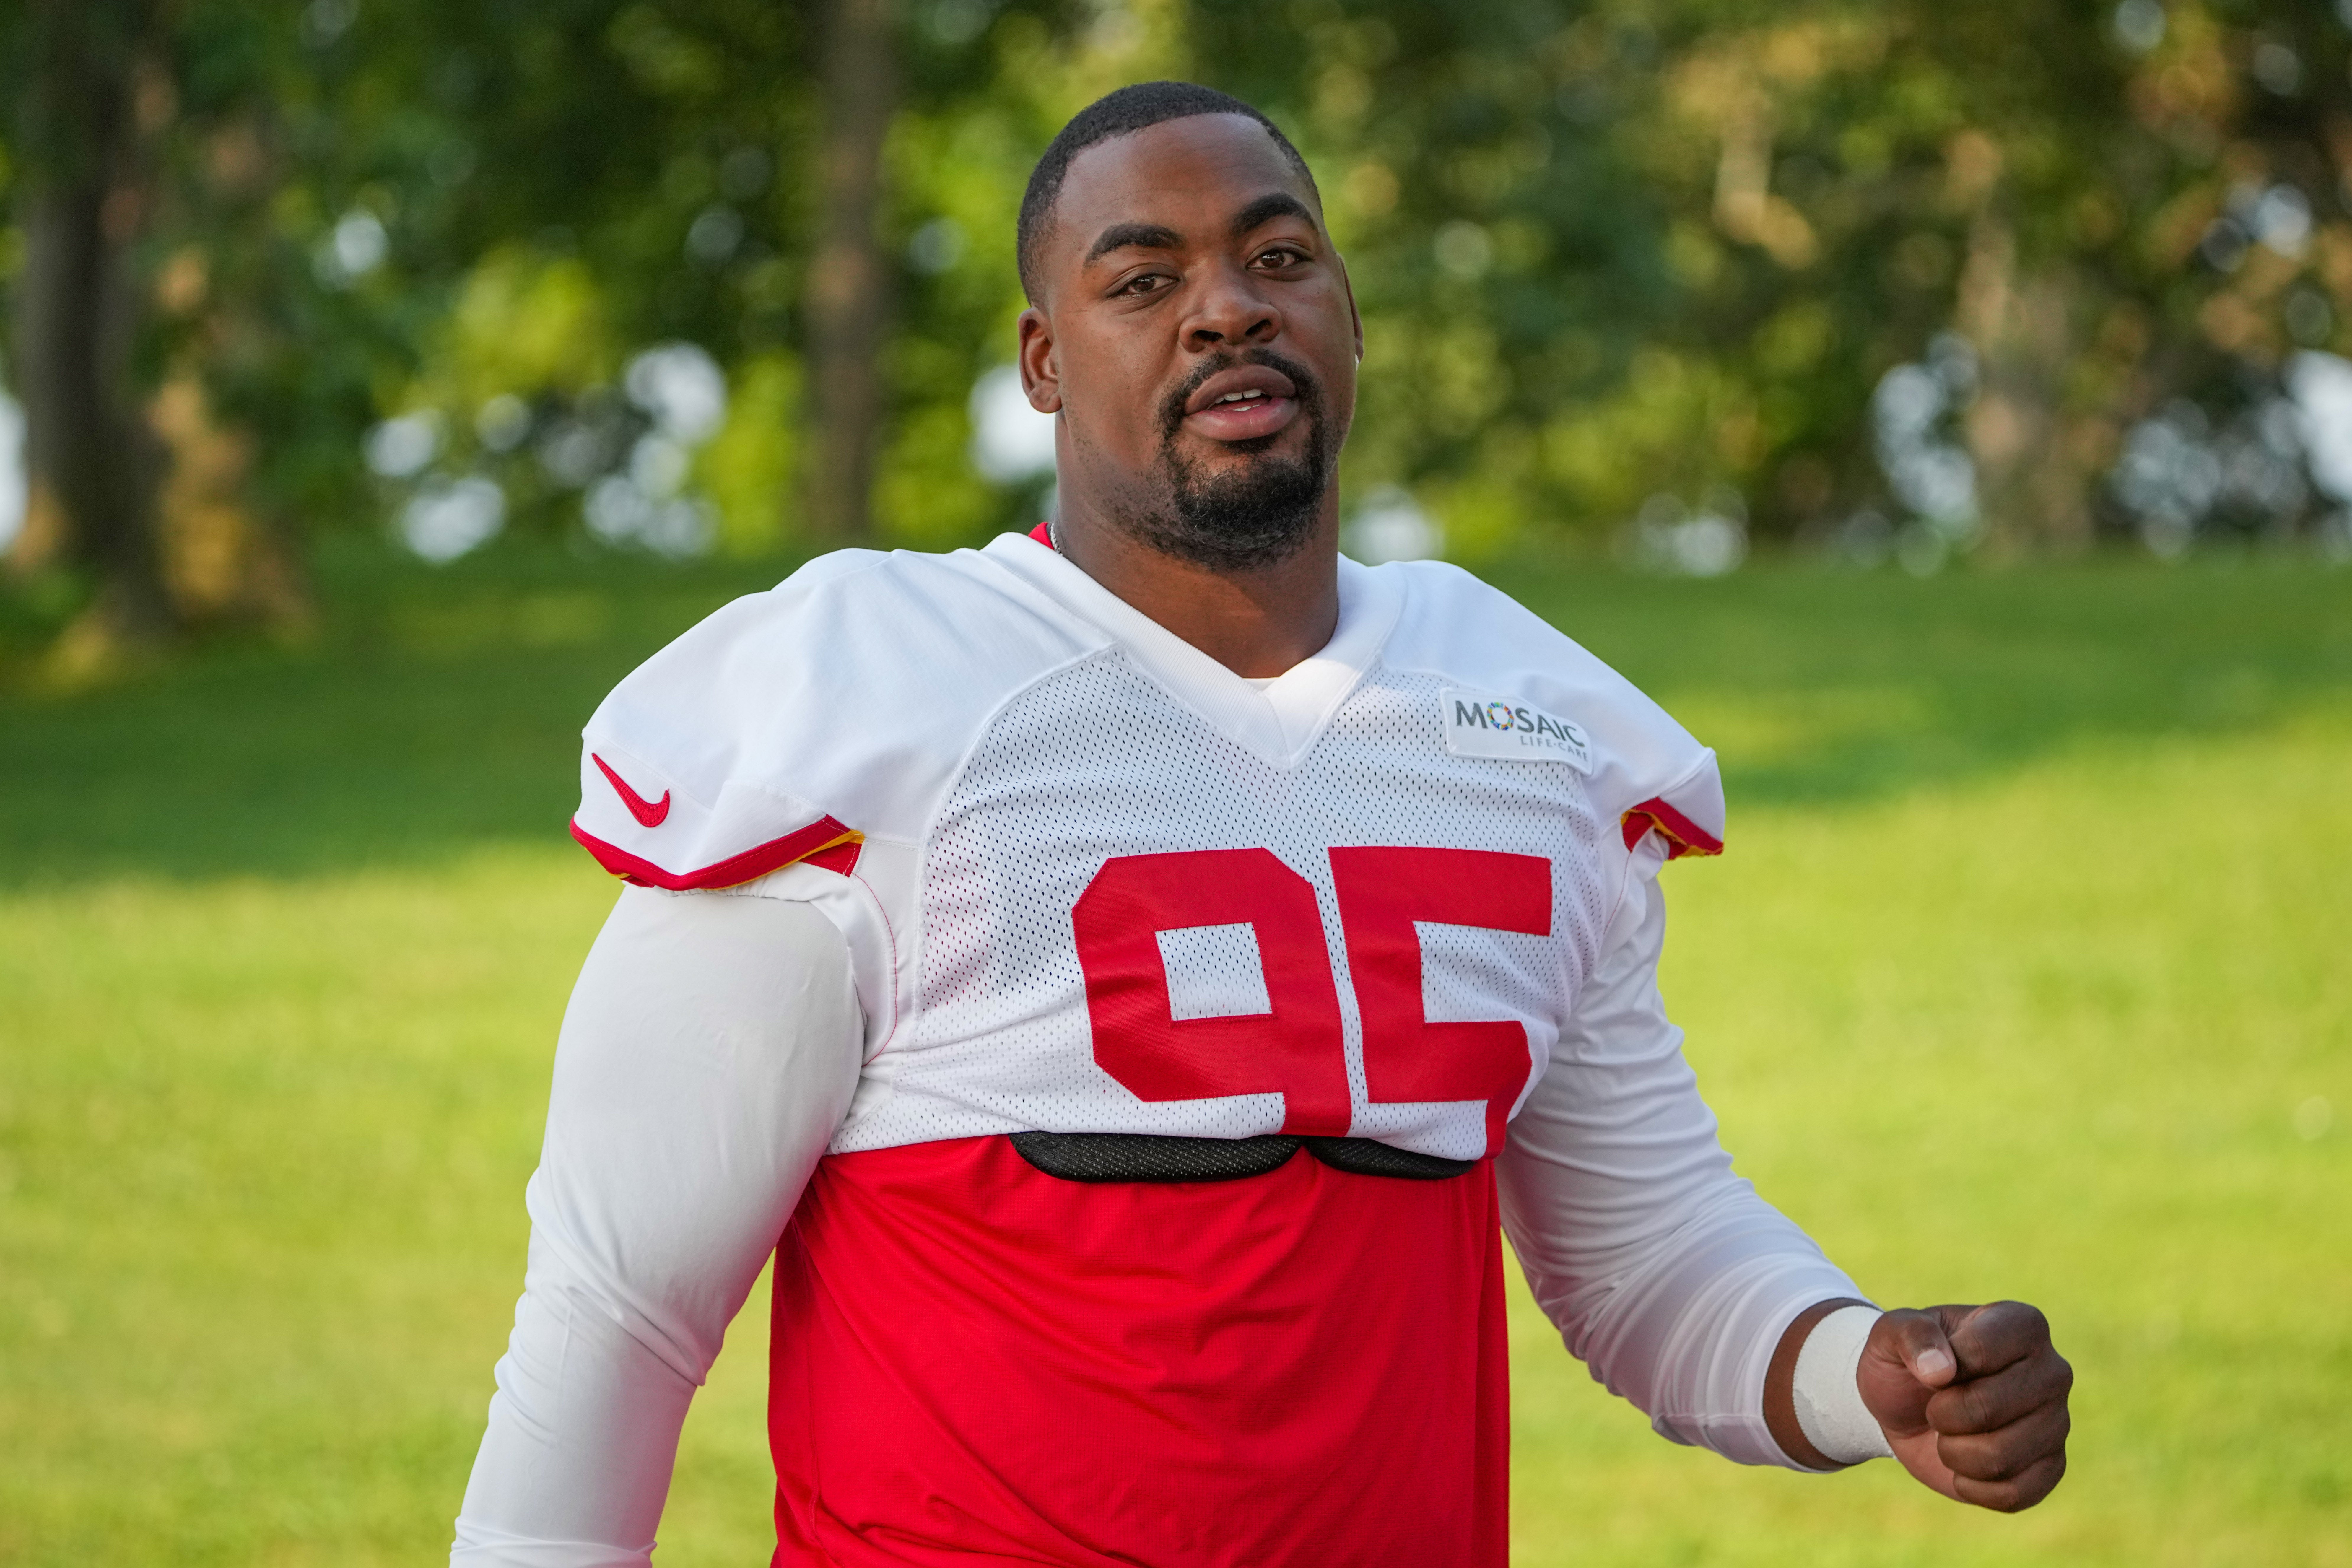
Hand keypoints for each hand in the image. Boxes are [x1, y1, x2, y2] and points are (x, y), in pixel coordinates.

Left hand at [1860, 1301, 2071, 1511]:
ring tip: (1950, 1434)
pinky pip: (2013, 1493)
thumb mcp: (1889, 1334)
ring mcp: (2058, 1422)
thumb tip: (1940, 1370)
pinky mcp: (2052, 1468)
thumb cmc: (1907, 1363)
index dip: (1939, 1369)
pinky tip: (1965, 1465)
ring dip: (1953, 1452)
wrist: (1909, 1412)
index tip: (1932, 1368)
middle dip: (1942, 1414)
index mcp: (2022, 1324)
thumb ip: (1908, 1333)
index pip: (1981, 1352)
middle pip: (1989, 1407)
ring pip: (2001, 1456)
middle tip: (1936, 1406)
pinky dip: (1971, 1485)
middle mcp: (2052, 1370)